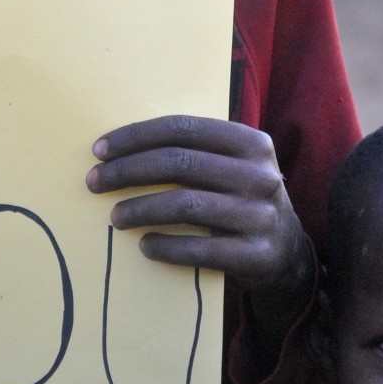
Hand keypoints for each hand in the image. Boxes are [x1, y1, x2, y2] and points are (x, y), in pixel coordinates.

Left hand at [86, 116, 314, 346]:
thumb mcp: (232, 167)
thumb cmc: (241, 200)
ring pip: (185, 204)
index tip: (99, 150)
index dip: (136, 137)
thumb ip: (194, 152)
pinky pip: (200, 249)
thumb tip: (120, 148)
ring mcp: (261, 215)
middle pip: (179, 163)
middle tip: (94, 182)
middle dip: (127, 171)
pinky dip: (166, 246)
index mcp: (251, 143)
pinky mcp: (257, 255)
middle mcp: (260, 175)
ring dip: (140, 209)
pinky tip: (144, 245)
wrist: (288, 254)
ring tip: (114, 216)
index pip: (183, 129)